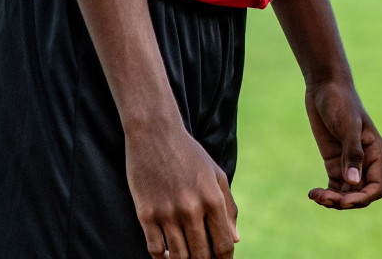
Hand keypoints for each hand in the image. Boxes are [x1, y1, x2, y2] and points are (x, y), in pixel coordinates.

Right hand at [125, 123, 238, 258]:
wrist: (154, 134)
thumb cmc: (189, 154)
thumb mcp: (216, 175)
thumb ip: (228, 207)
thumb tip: (235, 240)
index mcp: (212, 199)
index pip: (224, 244)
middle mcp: (191, 209)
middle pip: (202, 255)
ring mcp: (167, 213)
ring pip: (179, 257)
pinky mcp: (146, 214)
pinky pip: (155, 250)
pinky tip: (168, 256)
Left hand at [304, 79, 381, 209]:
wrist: (325, 86)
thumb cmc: (341, 101)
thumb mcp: (347, 126)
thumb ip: (352, 154)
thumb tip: (353, 182)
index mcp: (375, 153)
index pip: (377, 187)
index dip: (362, 198)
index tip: (343, 200)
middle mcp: (365, 161)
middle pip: (361, 194)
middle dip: (344, 201)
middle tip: (324, 198)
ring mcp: (349, 163)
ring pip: (346, 193)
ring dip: (333, 200)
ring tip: (316, 196)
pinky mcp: (334, 162)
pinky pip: (334, 186)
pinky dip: (325, 193)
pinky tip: (312, 193)